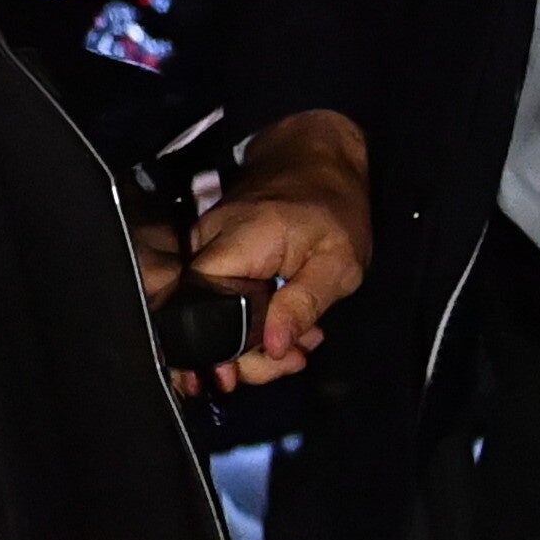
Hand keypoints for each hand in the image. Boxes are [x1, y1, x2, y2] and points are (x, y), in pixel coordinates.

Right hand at [133, 108, 372, 393]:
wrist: (319, 161)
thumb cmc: (334, 206)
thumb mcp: (338, 262)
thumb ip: (303, 304)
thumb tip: (272, 347)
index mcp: (238, 243)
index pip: (201, 306)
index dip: (212, 350)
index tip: (236, 377)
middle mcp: (209, 245)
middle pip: (202, 319)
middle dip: (242, 356)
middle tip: (290, 361)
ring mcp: (207, 249)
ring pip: (212, 314)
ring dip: (252, 343)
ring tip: (298, 346)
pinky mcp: (216, 256)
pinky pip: (221, 298)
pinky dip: (251, 321)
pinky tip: (283, 329)